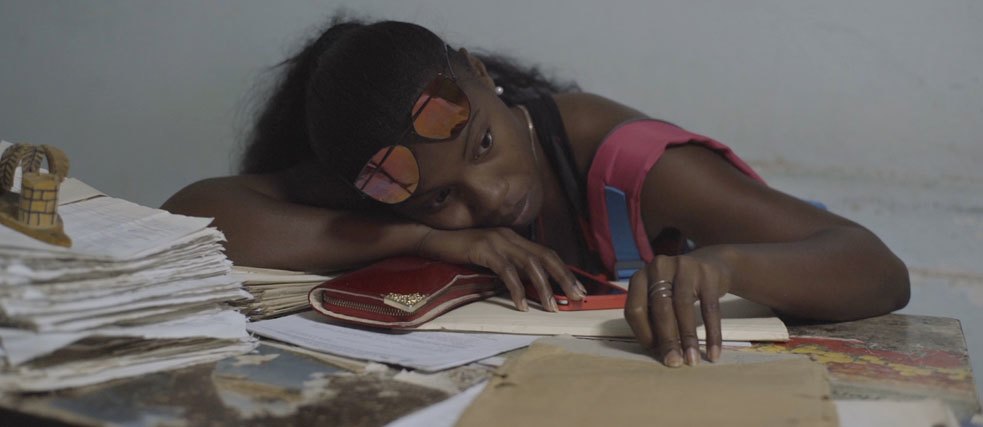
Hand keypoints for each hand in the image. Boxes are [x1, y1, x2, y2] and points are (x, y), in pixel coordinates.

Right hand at [416, 227, 585, 311]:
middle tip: (577, 297)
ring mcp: (497, 241)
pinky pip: (506, 271)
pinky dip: (516, 289)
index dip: (564, 271)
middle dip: (564, 278)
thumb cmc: (459, 250)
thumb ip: (507, 266)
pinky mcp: (484, 249)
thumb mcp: (489, 257)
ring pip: (530, 264)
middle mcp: (510, 236)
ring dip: (544, 287)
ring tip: (553, 307)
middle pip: (546, 256)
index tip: (577, 289)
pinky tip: (522, 305)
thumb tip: (527, 286)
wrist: (432, 238)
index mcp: (513, 237)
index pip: (546, 253)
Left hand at [624, 248, 731, 366]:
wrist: (710, 265)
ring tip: (692, 361)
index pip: (635, 309)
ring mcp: (684, 267)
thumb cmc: (676, 290)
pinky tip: (713, 352)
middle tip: (674, 363)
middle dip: (667, 339)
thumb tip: (659, 353)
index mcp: (640, 277)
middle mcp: (659, 268)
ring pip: (684, 307)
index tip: (654, 351)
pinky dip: (712, 333)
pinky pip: (710, 308)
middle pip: (660, 308)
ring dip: (688, 339)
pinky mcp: (708, 274)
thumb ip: (653, 320)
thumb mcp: (659, 298)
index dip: (643, 333)